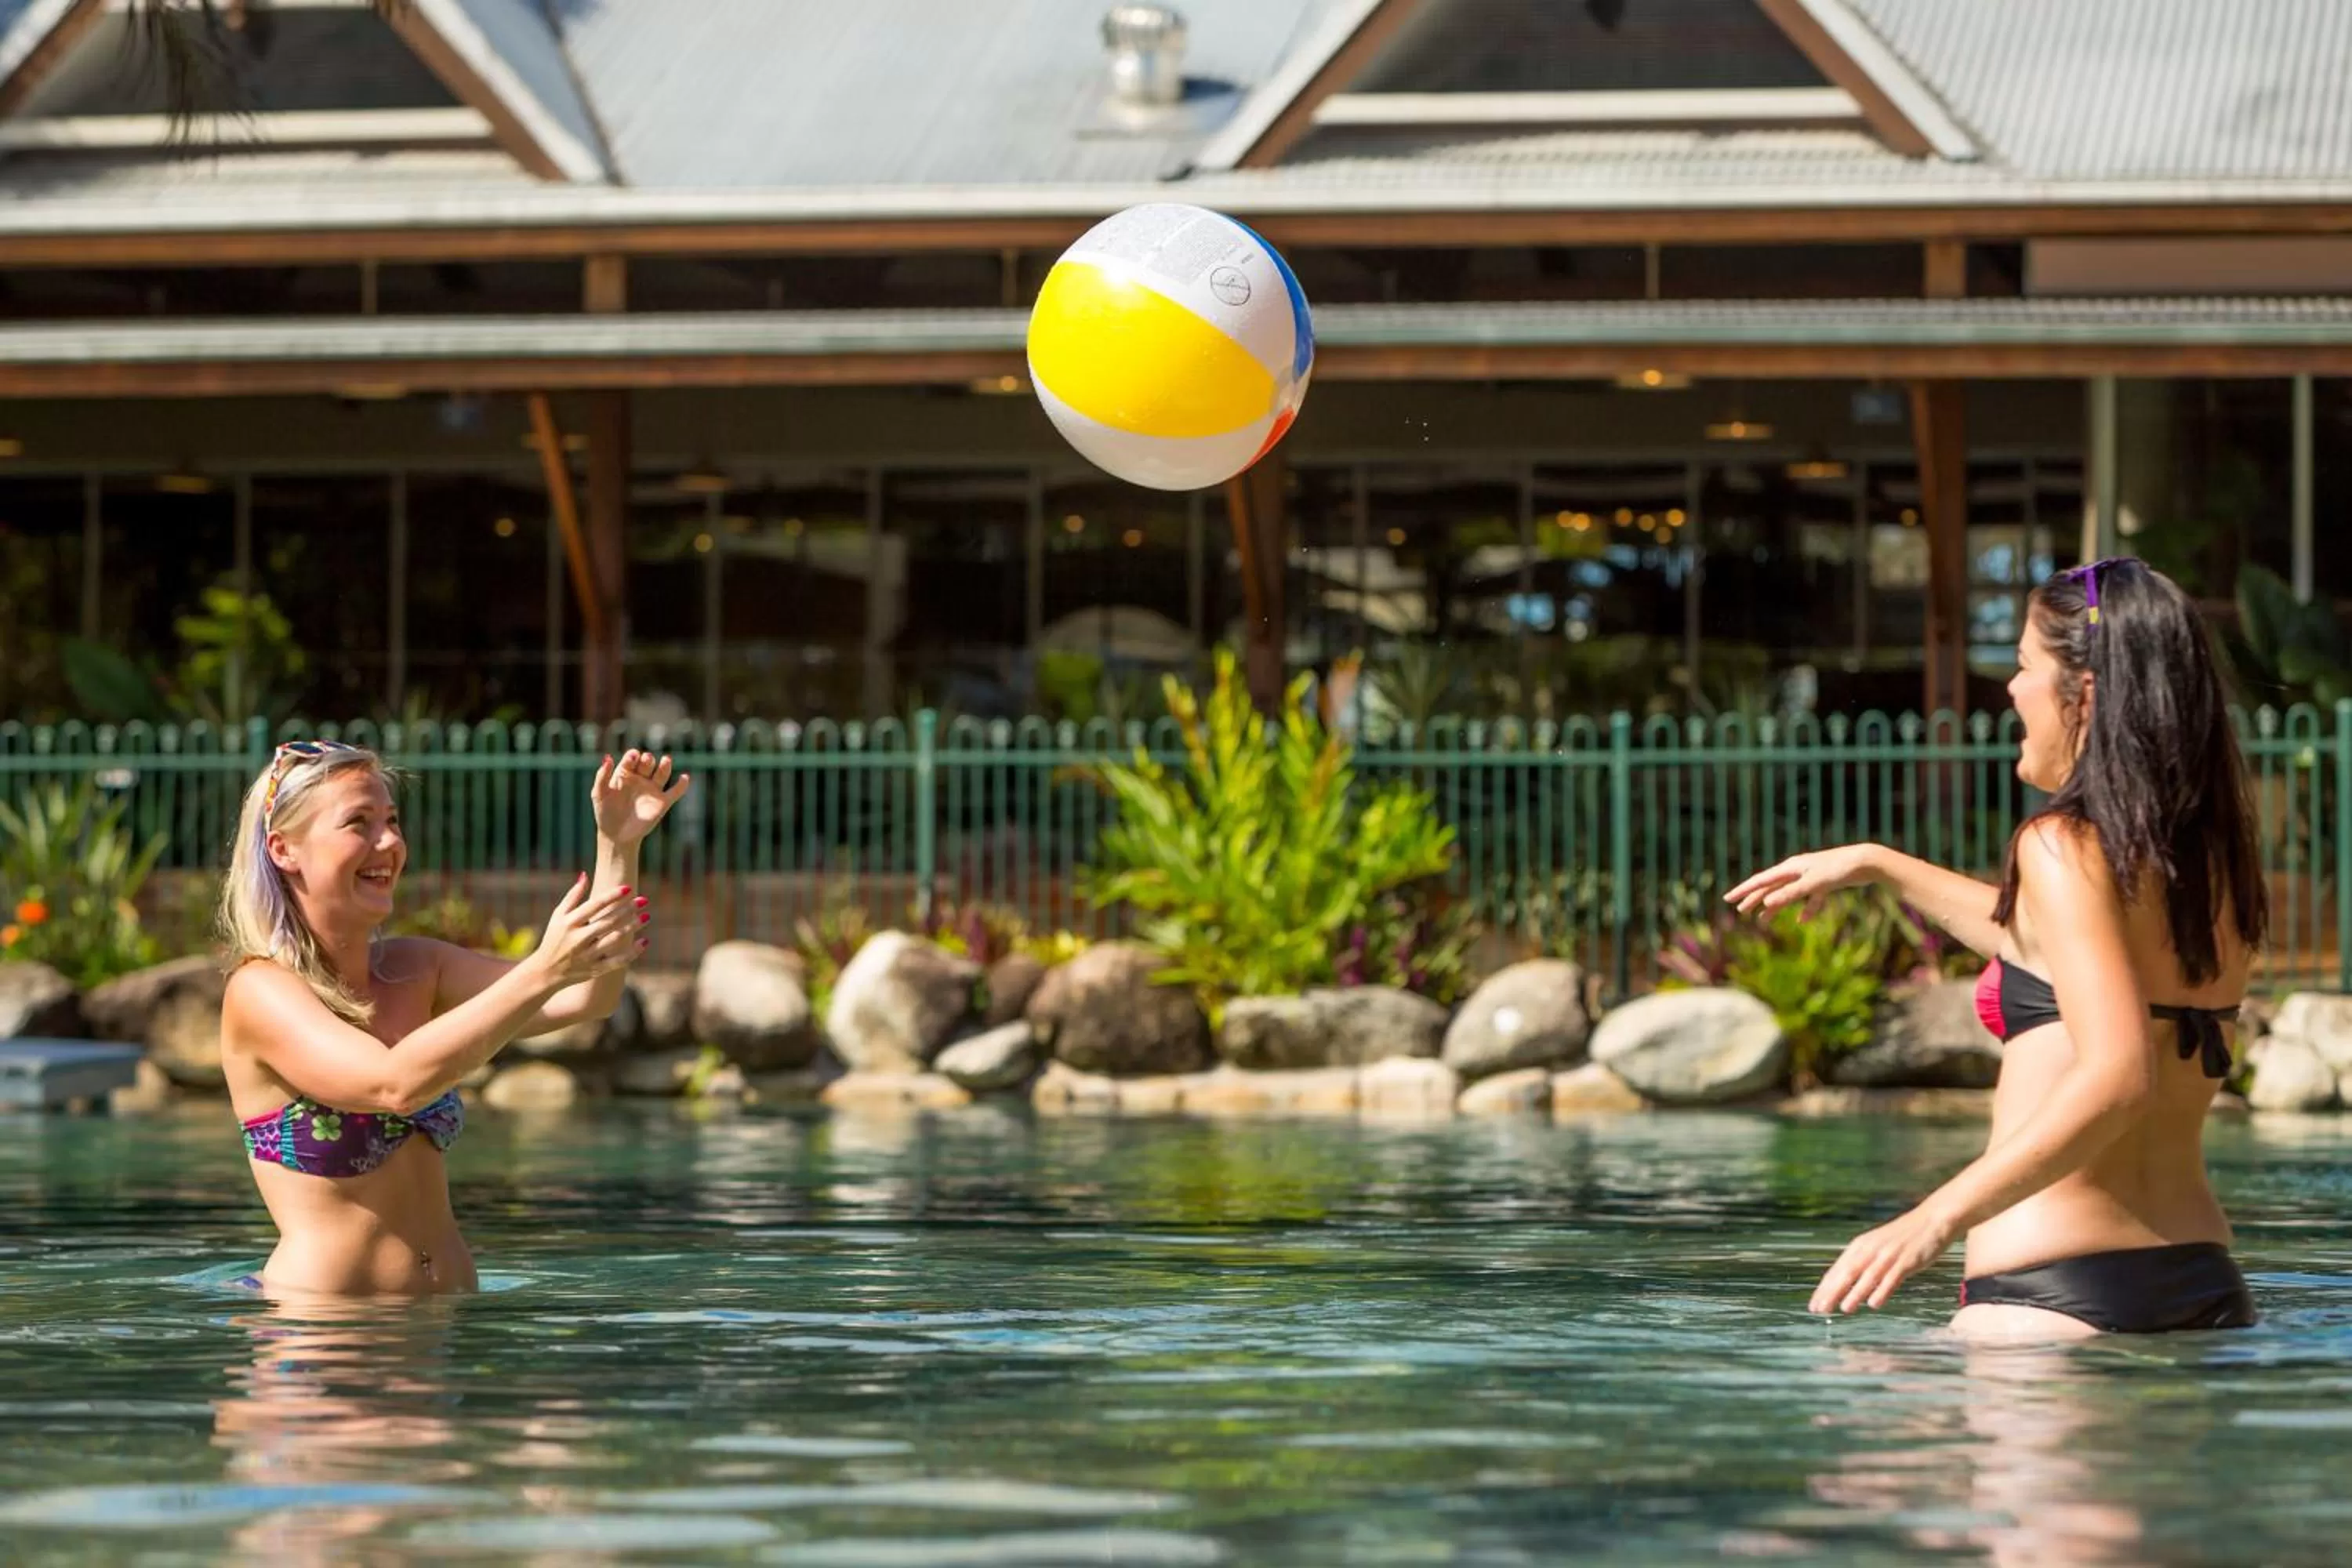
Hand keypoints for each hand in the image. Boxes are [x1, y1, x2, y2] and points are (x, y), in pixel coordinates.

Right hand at [529, 874, 647, 986]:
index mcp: (568, 923)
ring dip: (632, 927)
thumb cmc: (554, 938)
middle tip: (644, 900)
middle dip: (627, 910)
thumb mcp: (558, 916)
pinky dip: (631, 952)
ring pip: (614, 939)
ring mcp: (587, 955)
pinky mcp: (594, 969)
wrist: (545, 971)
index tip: (628, 887)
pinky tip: (644, 941)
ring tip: (647, 916)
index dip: (612, 896)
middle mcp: (577, 939)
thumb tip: (585, 874)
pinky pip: (616, 961)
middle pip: (607, 922)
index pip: (594, 906)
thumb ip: (573, 896)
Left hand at [592, 749, 690, 846]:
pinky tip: (684, 777)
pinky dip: (682, 785)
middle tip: (647, 759)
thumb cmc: (605, 814)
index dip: (633, 756)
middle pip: (647, 764)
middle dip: (648, 760)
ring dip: (665, 766)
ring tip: (666, 759)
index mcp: (625, 775)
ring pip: (662, 774)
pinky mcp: (662, 803)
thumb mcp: (599, 794)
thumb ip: (602, 776)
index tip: (633, 756)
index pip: (631, 760)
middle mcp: (640, 780)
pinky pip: (675, 792)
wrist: (616, 836)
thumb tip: (607, 758)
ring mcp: (652, 791)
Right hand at [1725, 844, 1881, 915]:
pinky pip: (1809, 898)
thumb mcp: (1813, 884)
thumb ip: (1790, 894)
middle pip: (1770, 886)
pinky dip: (1804, 909)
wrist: (1866, 861)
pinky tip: (1802, 921)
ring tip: (1763, 919)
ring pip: (1787, 893)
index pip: (1761, 880)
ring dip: (1775, 906)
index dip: (1743, 890)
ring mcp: (1810, 876)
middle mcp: (1797, 870)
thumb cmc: (1839, 869)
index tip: (1727, 899)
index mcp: (1790, 867)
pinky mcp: (1824, 882)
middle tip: (1740, 910)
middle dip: (1754, 898)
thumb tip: (1766, 903)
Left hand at [1809, 1203, 1957, 1314]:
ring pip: (1867, 1277)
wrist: (1932, 1220)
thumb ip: (1861, 1262)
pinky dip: (1882, 1290)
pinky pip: (1891, 1278)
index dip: (1824, 1289)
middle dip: (1831, 1293)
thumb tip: (1843, 1283)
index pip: (1836, 1270)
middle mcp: (1870, 1249)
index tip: (1813, 1305)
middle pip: (1846, 1273)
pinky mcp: (1906, 1261)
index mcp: (1860, 1246)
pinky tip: (1874, 1304)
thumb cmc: (1903, 1237)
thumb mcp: (1876, 1246)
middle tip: (1819, 1310)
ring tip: (1844, 1309)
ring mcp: (1888, 1255)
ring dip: (1855, 1293)